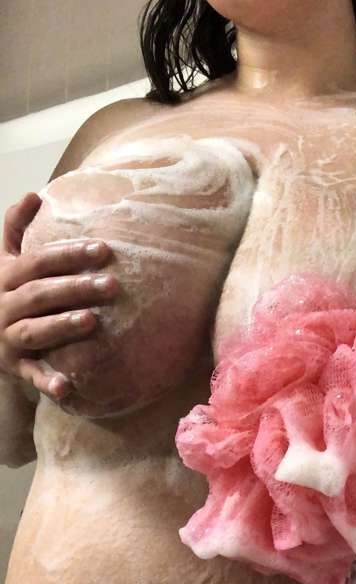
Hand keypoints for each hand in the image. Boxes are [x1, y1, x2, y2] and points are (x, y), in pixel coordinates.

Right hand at [0, 192, 117, 399]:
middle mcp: (3, 305)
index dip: (69, 253)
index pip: (37, 260)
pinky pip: (31, 375)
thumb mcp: (4, 261)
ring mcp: (8, 337)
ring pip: (33, 331)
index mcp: (4, 276)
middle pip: (40, 293)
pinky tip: (66, 386)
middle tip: (114, 285)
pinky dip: (47, 381)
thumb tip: (33, 195)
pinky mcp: (15, 366)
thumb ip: (15, 229)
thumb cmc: (6, 294)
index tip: (104, 249)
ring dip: (61, 326)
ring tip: (92, 321)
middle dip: (76, 287)